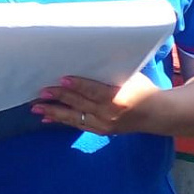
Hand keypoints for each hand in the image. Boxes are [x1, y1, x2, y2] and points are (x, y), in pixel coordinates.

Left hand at [31, 72, 159, 134]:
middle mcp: (108, 114)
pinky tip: (48, 118)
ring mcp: (103, 125)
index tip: (62, 78)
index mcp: (117, 98)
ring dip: (54, 112)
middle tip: (41, 92)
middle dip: (59, 97)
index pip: (93, 90)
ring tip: (37, 108)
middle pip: (80, 104)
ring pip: (74, 117)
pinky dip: (62, 121)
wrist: (156, 114)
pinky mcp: (101, 131)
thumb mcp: (130, 77)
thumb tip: (84, 62)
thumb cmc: (142, 89)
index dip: (77, 85)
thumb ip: (108, 74)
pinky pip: (77, 125)